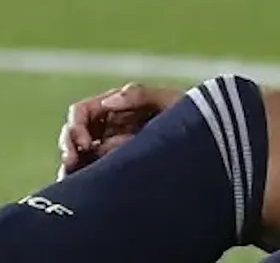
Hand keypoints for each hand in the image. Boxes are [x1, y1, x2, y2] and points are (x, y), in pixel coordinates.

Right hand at [56, 82, 181, 178]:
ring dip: (73, 165)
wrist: (211, 142)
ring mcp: (111, 150)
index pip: (82, 112)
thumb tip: (109, 100)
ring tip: (75, 174)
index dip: (76, 124)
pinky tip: (85, 186)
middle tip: (72, 161)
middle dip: (69, 146)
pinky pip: (92, 175)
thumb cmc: (192, 114)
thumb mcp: (170, 99)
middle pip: (74, 135)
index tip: (84, 140)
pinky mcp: (117, 169)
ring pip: (78, 157)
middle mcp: (109, 128)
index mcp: (117, 107)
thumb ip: (140, 94)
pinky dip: (83, 180)